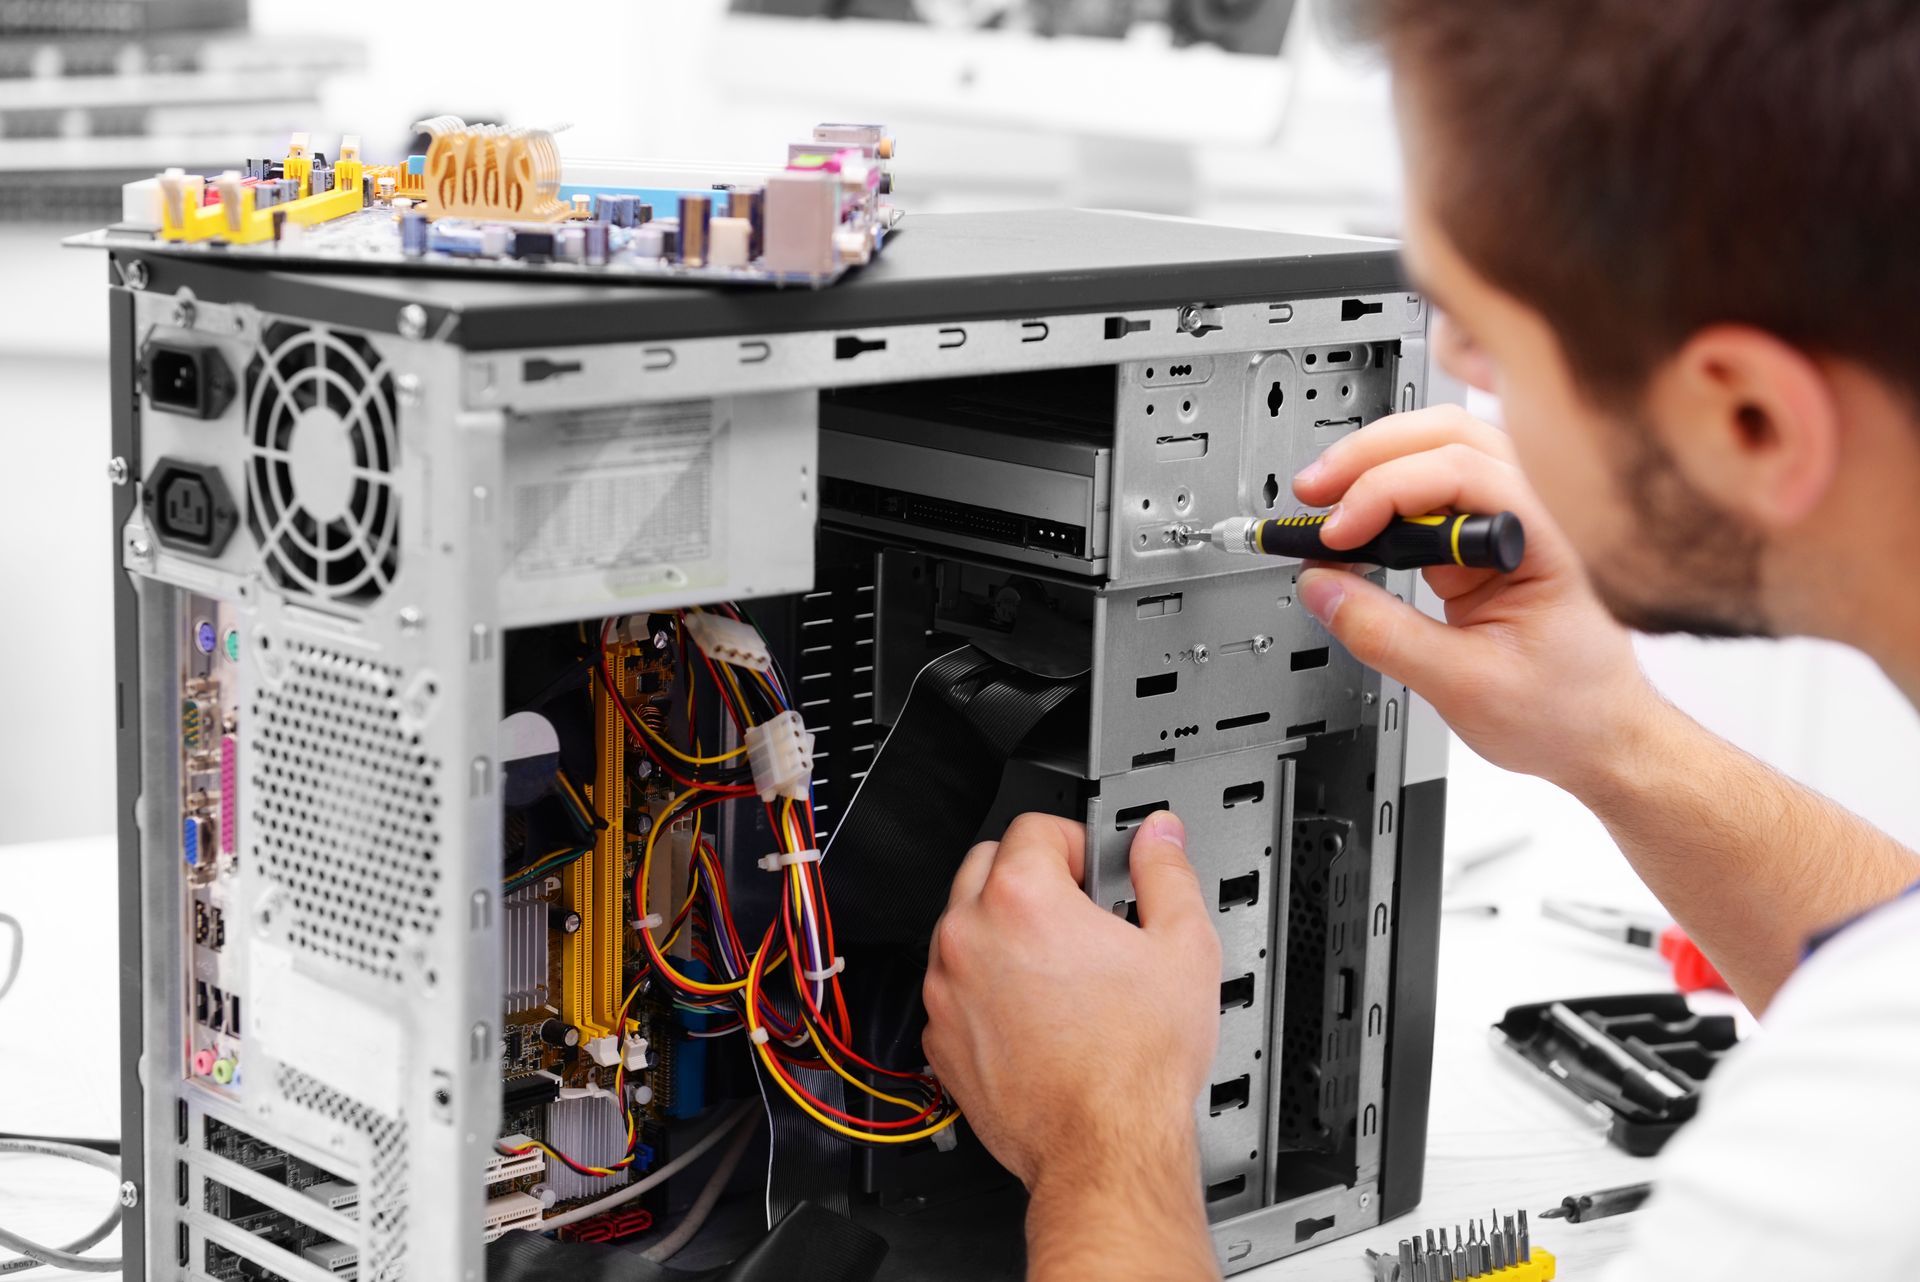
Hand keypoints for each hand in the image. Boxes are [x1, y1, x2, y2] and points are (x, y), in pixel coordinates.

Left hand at [922, 811, 1220, 1280]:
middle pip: (986, 864)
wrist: (1103, 1148)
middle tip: (1077, 910)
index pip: (1034, 825)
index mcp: (1023, 899)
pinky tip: (1033, 1011)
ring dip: (1002, 929)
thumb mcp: (1182, 947)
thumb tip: (1159, 836)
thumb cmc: (1136, 1062)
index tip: (1094, 869)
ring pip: (963, 926)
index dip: (1075, 841)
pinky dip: (983, 986)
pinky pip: (953, 986)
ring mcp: (946, 988)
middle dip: (1031, 875)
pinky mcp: (939, 1036)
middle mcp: (969, 936)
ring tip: (1058, 966)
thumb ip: (1167, 873)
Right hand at [1291, 406, 1657, 792]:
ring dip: (1376, 464)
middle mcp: (1541, 511)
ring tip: (1325, 501)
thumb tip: (1322, 587)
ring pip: (1441, 447)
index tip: (1334, 535)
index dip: (1384, 494)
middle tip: (1314, 494)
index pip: (1458, 475)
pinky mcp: (1486, 535)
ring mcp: (1514, 518)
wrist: (1600, 735)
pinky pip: (1433, 488)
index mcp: (1553, 538)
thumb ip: (1384, 635)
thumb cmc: (1566, 711)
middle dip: (1370, 456)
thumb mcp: (1463, 684)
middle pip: (1449, 435)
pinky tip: (1356, 521)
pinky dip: (1386, 493)